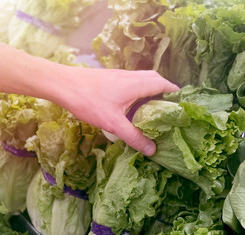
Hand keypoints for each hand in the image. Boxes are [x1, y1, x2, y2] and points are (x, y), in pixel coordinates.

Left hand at [53, 67, 178, 155]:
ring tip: (154, 107)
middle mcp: (131, 76)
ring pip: (143, 79)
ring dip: (152, 89)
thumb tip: (153, 150)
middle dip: (165, 91)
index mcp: (137, 84)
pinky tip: (133, 104)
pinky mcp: (111, 77)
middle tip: (169, 107)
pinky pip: (133, 81)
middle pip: (155, 79)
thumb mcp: (113, 123)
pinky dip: (140, 90)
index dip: (175, 92)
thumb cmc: (88, 101)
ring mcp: (120, 75)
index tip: (182, 104)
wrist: (62, 83)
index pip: (163, 84)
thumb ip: (134, 136)